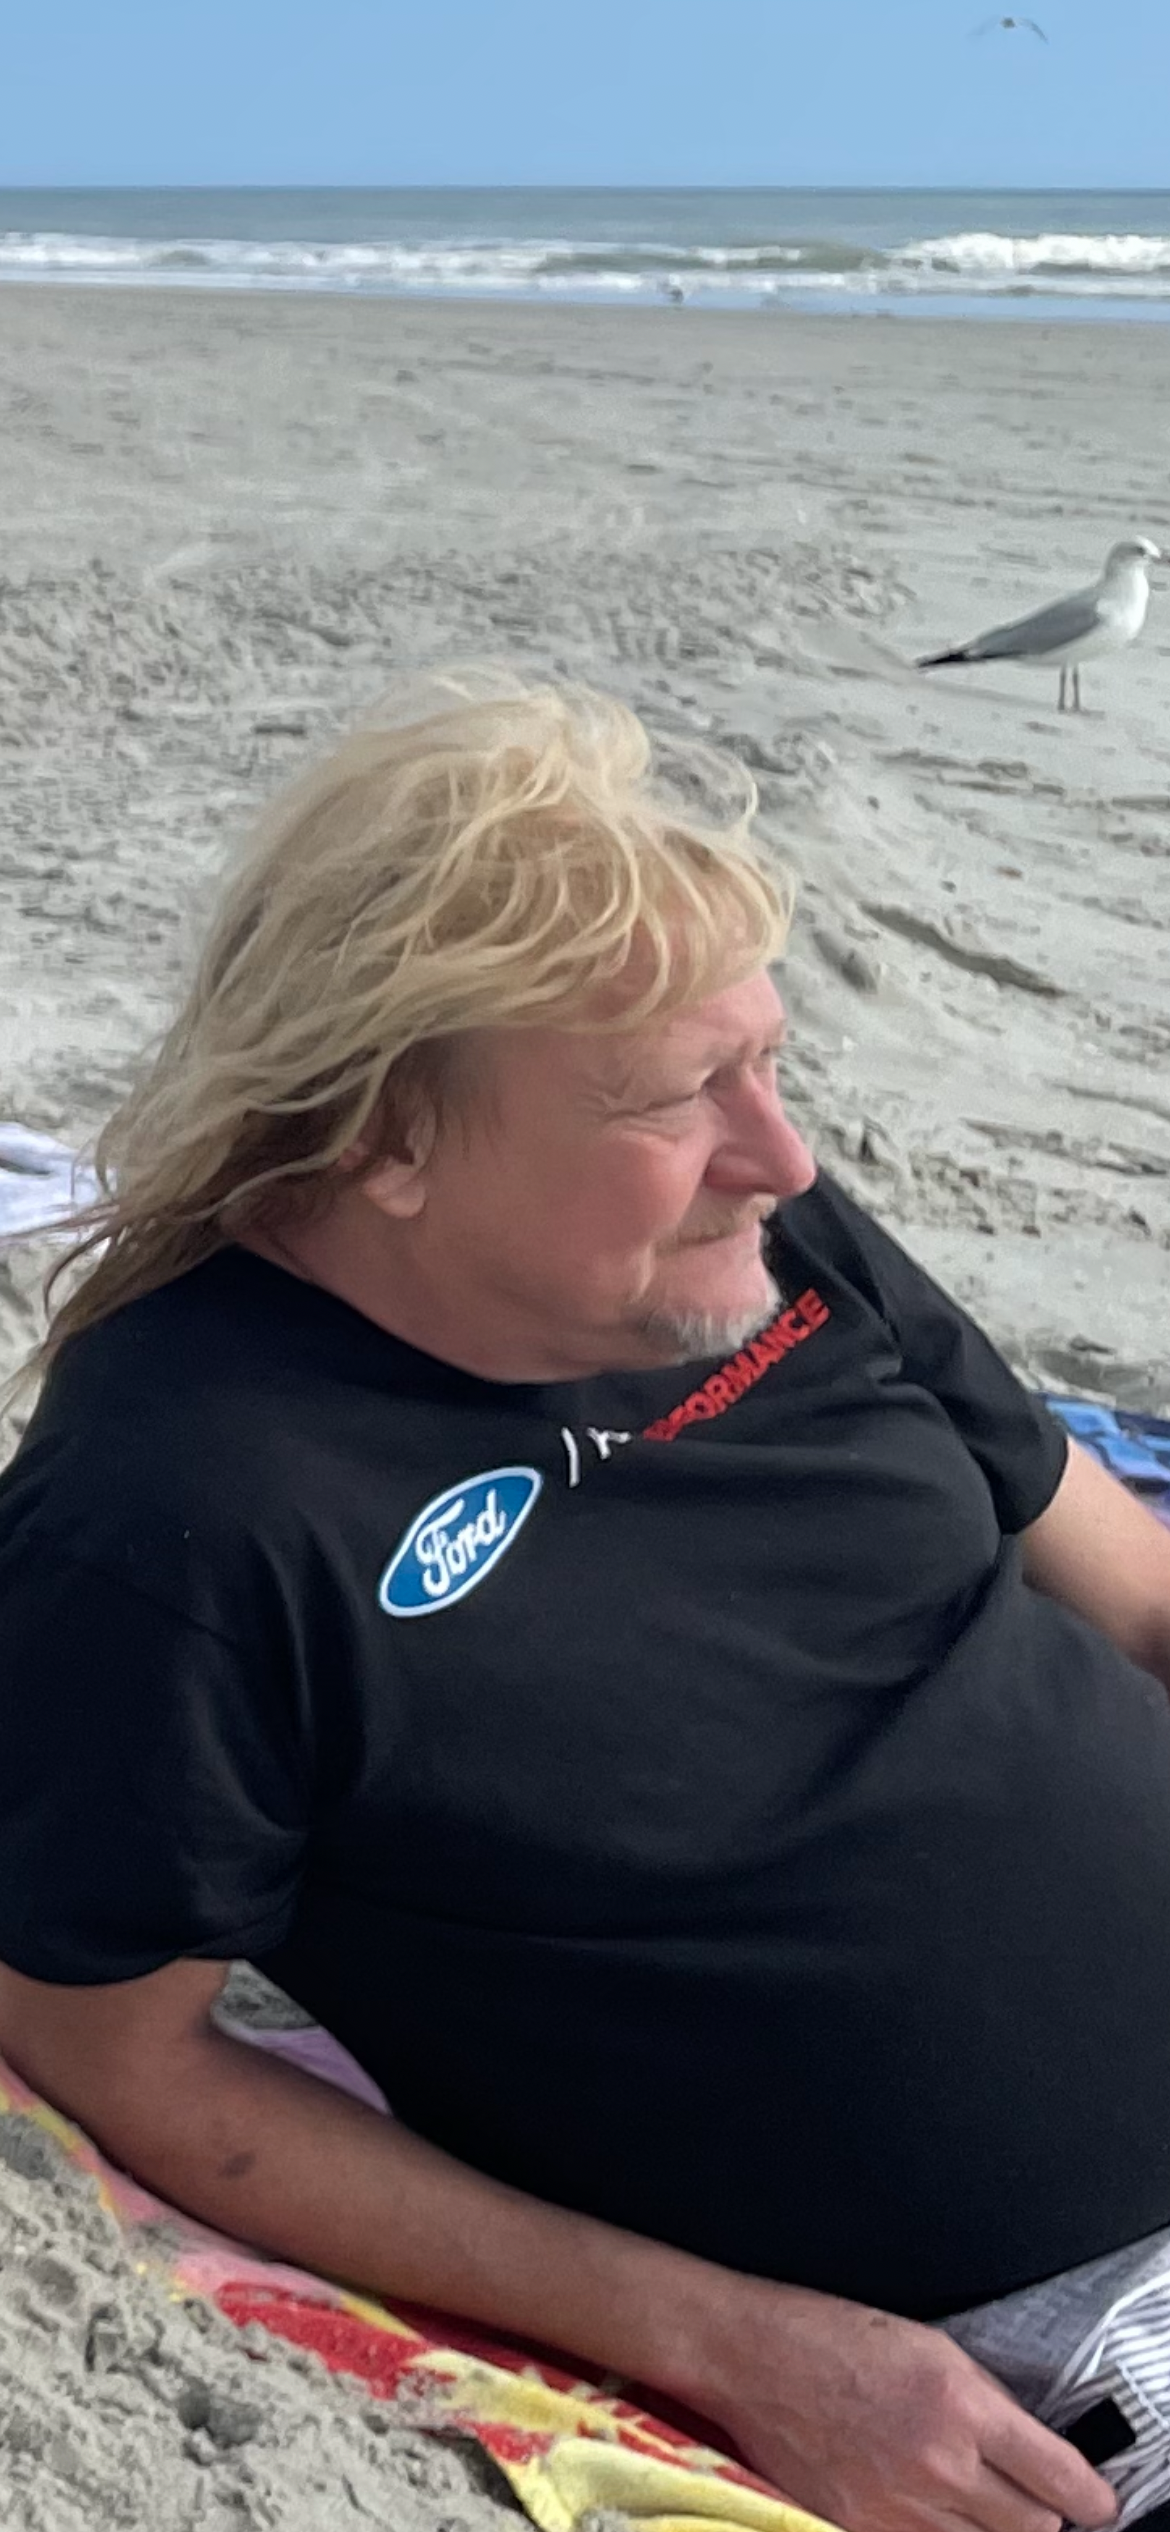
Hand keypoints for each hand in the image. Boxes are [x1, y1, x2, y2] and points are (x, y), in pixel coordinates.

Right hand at [690, 2280, 1117, 2531]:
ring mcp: (897, 2508)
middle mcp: (937, 2463)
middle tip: (1029, 2494)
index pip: (1058, 2478)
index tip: (1097, 2502)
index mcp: (961, 2405)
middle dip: (1040, 2513)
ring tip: (971, 2499)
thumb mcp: (929, 2346)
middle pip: (1033, 2528)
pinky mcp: (858, 2531)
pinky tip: (926, 2508)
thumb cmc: (833, 2336)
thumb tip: (1031, 2446)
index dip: (1091, 2497)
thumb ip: (986, 2400)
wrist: (751, 2358)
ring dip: (991, 2529)